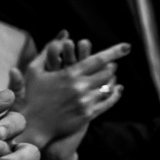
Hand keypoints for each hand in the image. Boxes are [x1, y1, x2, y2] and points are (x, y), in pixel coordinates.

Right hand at [14, 36, 128, 150]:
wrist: (33, 125)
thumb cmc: (32, 96)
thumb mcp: (35, 70)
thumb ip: (49, 50)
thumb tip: (64, 33)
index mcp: (70, 74)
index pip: (99, 59)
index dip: (115, 52)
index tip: (127, 47)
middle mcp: (80, 87)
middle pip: (106, 72)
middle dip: (111, 67)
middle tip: (112, 65)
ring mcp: (85, 102)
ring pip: (108, 87)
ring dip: (111, 80)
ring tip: (111, 77)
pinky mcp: (87, 115)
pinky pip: (107, 102)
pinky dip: (114, 94)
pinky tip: (116, 89)